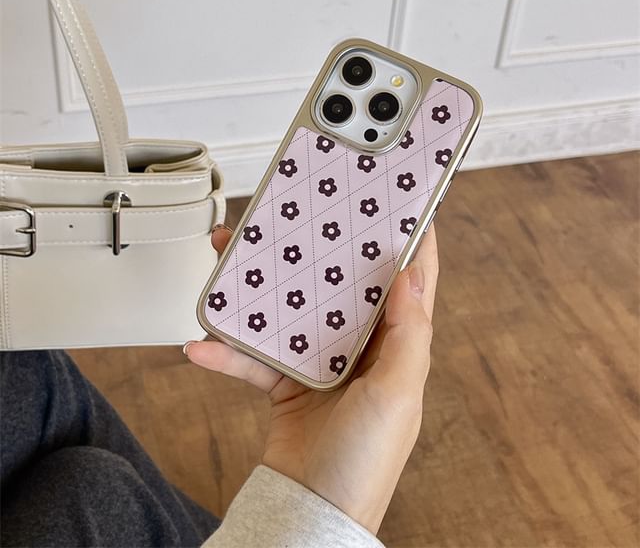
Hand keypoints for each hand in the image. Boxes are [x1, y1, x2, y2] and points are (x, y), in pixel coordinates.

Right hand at [185, 224, 437, 533]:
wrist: (311, 510)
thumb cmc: (365, 459)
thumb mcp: (398, 393)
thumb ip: (409, 332)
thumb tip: (413, 272)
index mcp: (397, 345)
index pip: (412, 280)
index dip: (409, 239)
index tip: (397, 199)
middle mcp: (362, 347)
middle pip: (339, 284)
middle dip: (319, 249)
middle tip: (296, 216)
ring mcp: (321, 361)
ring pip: (292, 309)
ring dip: (260, 288)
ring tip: (230, 261)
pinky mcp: (286, 380)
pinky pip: (254, 357)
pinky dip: (228, 353)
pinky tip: (202, 346)